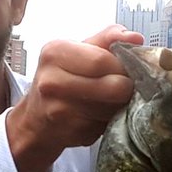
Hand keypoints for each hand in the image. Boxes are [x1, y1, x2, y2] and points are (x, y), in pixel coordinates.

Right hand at [6, 25, 143, 171]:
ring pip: (110, 109)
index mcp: (54, 53)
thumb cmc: (62, 78)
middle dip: (125, 88)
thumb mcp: (79, 50)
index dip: (121, 67)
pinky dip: (106, 122)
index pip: (102, 60)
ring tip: (109, 100)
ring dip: (117, 106)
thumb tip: (135, 38)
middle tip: (124, 86)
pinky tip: (97, 115)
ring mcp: (58, 110)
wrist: (36, 117)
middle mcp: (51, 81)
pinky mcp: (68, 133)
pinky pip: (103, 126)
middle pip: (111, 86)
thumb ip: (108, 39)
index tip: (126, 69)